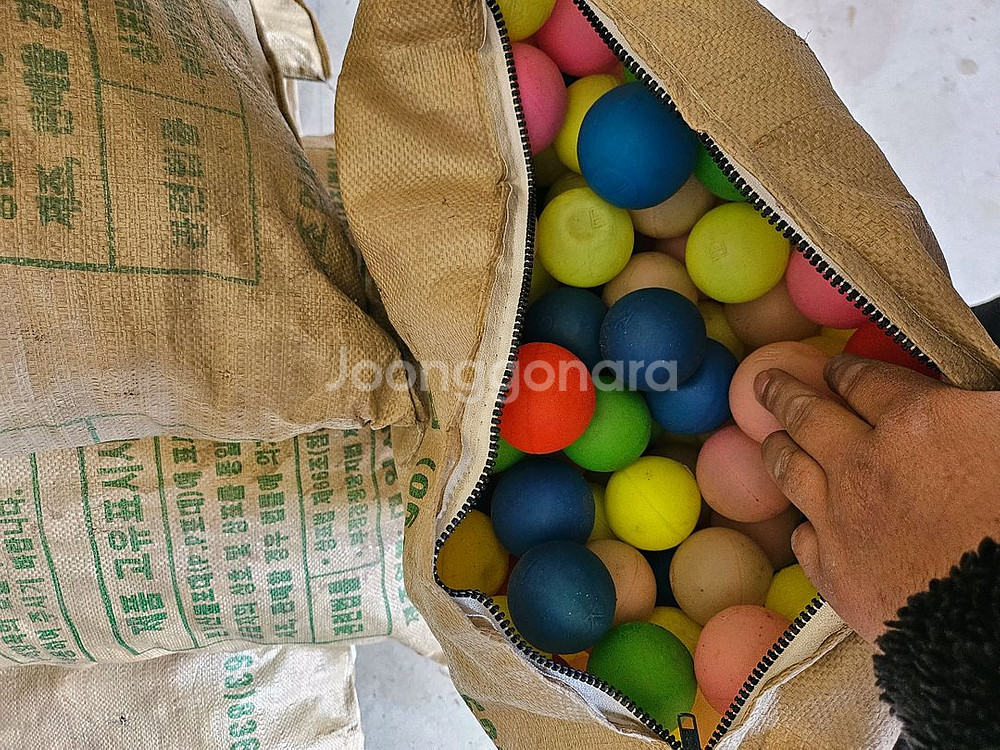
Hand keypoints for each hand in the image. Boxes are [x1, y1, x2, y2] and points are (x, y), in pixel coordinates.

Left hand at [755, 354, 999, 642]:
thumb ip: (973, 413)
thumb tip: (964, 401)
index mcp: (916, 421)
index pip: (865, 381)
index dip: (846, 372)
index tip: (834, 369)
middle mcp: (862, 462)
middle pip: (808, 416)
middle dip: (785, 393)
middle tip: (765, 383)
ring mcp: (840, 518)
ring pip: (791, 470)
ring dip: (778, 449)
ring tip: (769, 439)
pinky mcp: (834, 572)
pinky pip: (805, 538)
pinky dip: (803, 526)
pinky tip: (802, 525)